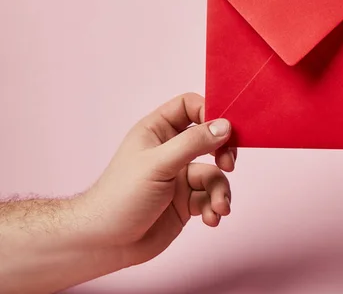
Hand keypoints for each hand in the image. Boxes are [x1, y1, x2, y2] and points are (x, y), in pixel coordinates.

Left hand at [73, 93, 236, 266]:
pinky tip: (211, 218)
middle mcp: (171, 150)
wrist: (105, 244)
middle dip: (224, 152)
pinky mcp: (187, 202)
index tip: (225, 129)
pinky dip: (215, 207)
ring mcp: (180, 177)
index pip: (189, 106)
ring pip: (214, 173)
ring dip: (221, 191)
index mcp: (157, 131)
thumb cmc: (120, 197)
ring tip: (218, 207)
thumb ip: (194, 143)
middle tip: (228, 164)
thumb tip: (225, 126)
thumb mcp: (159, 164)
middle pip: (210, 139)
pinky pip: (211, 197)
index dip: (210, 112)